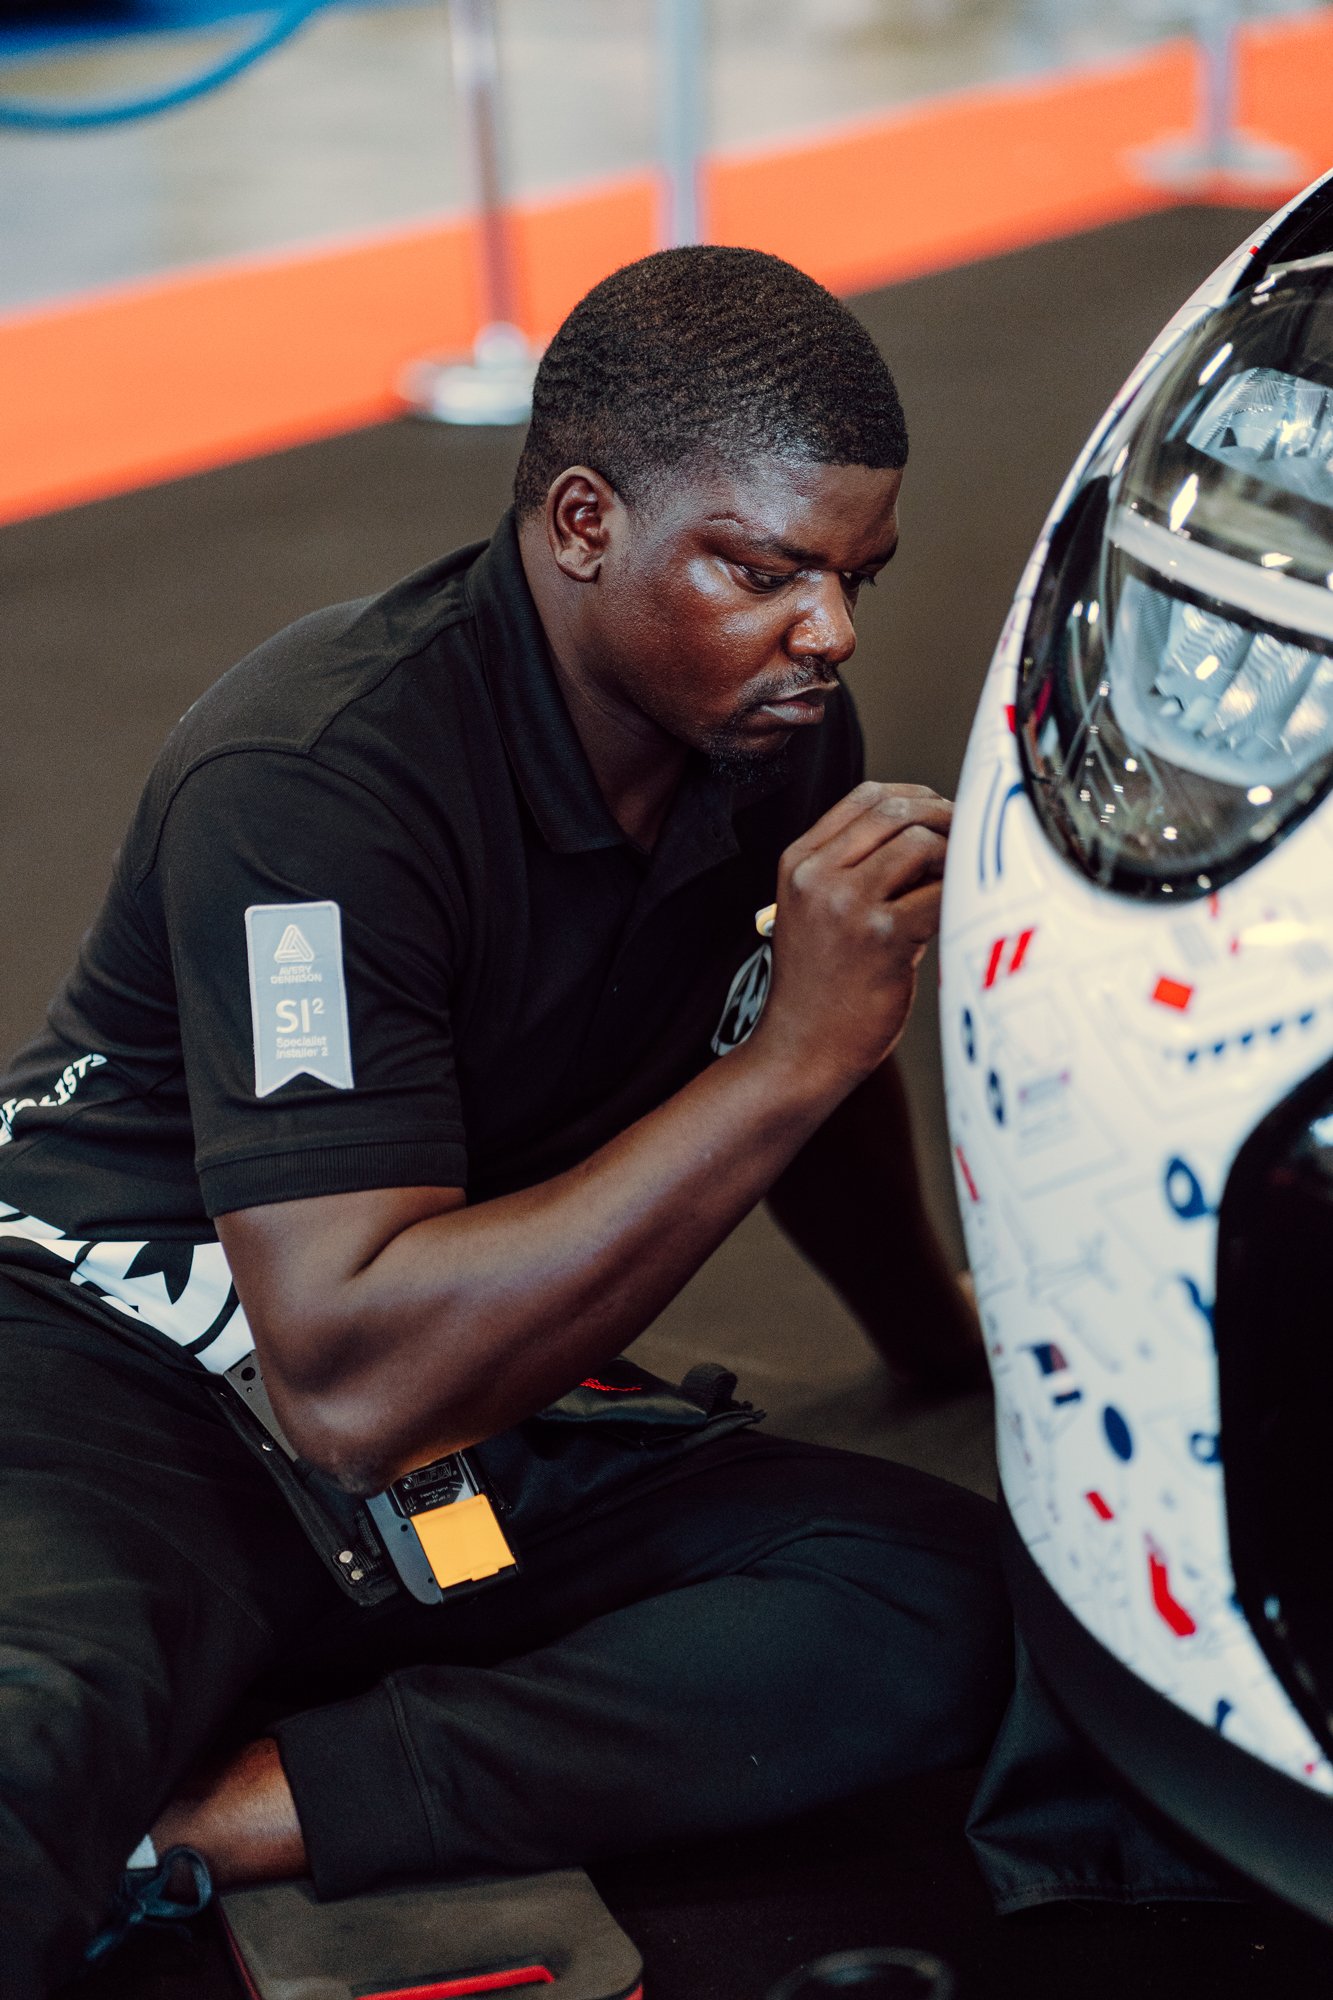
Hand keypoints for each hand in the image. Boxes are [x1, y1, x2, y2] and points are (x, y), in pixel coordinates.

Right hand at [752, 782, 951, 1092]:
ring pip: (920, 845)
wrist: (800, 1051)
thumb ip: (855, 869)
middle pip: (895, 812)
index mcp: (798, 862)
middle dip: (943, 818)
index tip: (941, 814)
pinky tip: (960, 912)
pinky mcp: (881, 937)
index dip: (915, 797)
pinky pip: (940, 894)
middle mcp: (817, 876)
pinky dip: (959, 897)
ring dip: (952, 857)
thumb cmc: (820, 988)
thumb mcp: (816, 912)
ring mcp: (846, 905)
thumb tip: (929, 835)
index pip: (865, 798)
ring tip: (958, 883)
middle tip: (967, 841)